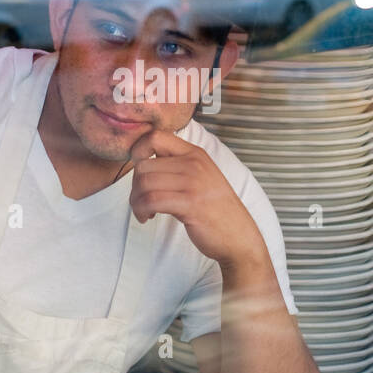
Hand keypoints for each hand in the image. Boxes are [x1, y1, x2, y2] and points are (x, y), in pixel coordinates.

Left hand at [128, 128, 264, 270]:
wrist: (238, 235)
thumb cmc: (216, 209)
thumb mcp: (201, 176)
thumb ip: (177, 165)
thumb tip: (143, 162)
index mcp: (195, 154)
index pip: (155, 137)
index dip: (138, 151)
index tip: (138, 172)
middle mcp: (194, 164)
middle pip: (144, 165)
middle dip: (134, 186)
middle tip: (140, 200)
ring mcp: (193, 183)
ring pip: (144, 184)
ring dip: (136, 201)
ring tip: (143, 211)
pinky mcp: (190, 204)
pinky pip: (151, 201)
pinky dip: (142, 210)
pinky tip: (147, 217)